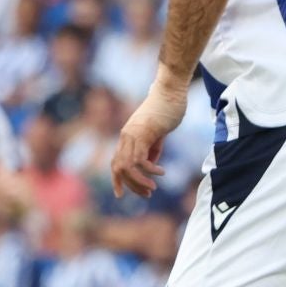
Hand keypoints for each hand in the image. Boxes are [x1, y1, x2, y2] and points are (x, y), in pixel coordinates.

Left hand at [111, 82, 185, 198]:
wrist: (170, 92)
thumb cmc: (166, 110)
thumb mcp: (157, 134)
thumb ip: (152, 149)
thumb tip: (150, 164)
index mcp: (127, 137)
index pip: (115, 162)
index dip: (116, 180)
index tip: (120, 194)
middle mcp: (125, 137)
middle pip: (119, 168)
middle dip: (131, 185)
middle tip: (146, 194)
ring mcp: (132, 135)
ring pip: (127, 166)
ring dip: (139, 181)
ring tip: (152, 188)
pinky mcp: (143, 134)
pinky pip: (140, 159)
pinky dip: (150, 169)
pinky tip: (161, 172)